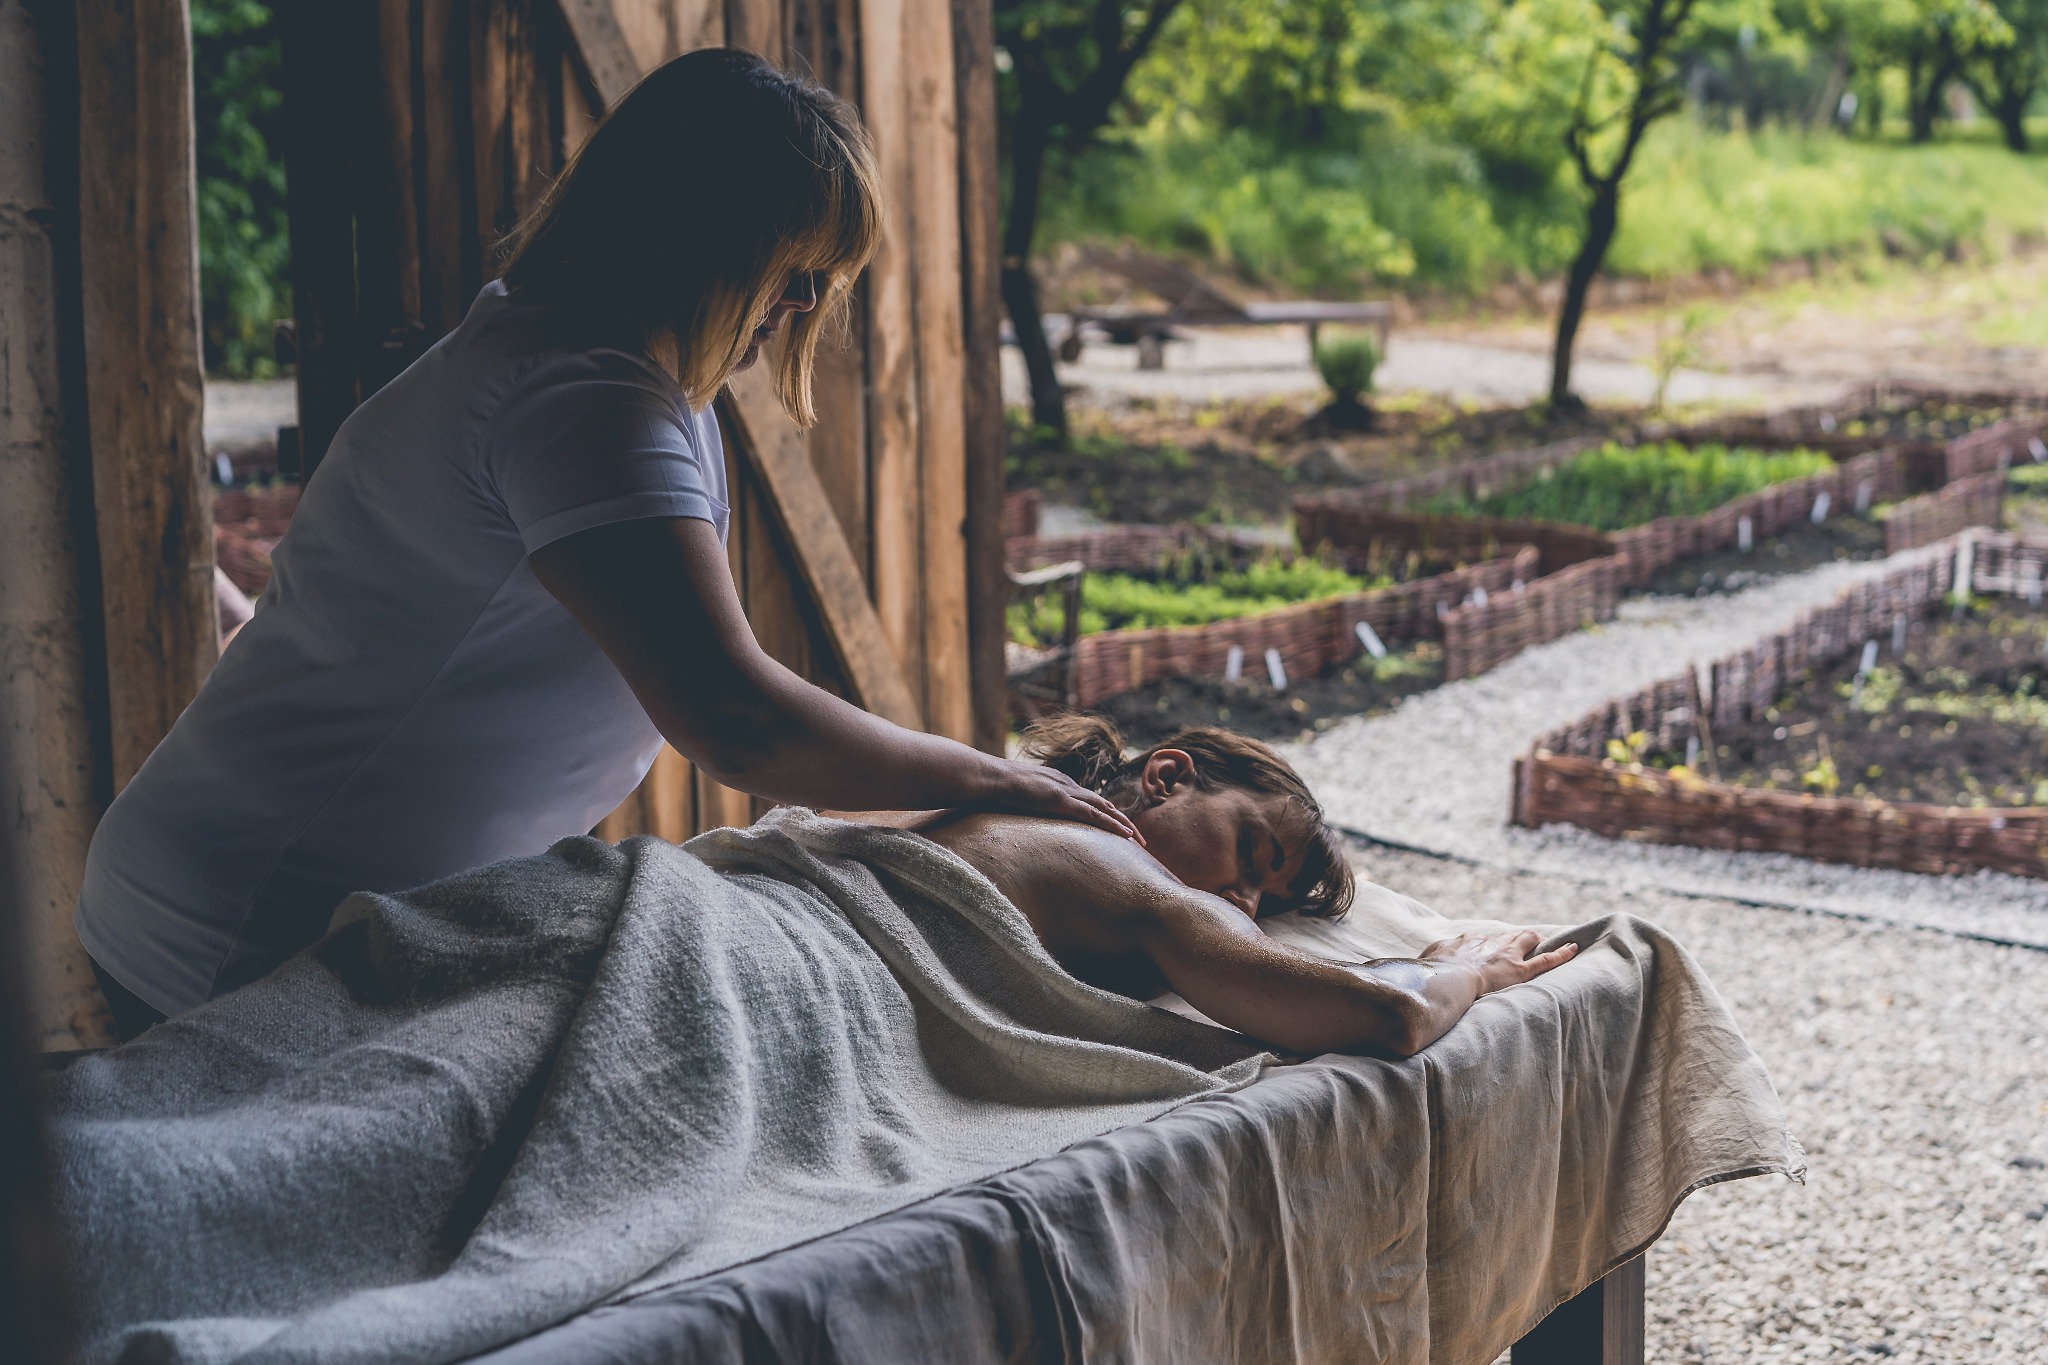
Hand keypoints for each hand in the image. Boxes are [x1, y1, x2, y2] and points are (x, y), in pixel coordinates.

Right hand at [974, 758, 1146, 844]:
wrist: (991, 778)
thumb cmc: (995, 787)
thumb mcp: (1014, 795)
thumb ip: (1022, 801)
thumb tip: (1014, 810)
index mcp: (1057, 782)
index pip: (1087, 799)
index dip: (1104, 812)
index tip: (1115, 825)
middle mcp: (1067, 784)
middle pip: (1103, 803)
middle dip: (1121, 820)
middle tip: (1136, 837)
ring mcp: (1066, 792)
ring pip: (1105, 809)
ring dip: (1124, 825)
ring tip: (1139, 840)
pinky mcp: (1063, 801)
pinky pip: (1095, 815)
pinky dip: (1113, 824)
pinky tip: (1126, 835)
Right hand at [1420, 930, 1576, 997]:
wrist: (1447, 979)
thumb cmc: (1431, 976)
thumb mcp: (1423, 964)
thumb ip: (1427, 963)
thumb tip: (1418, 967)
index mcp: (1465, 942)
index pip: (1480, 941)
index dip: (1486, 947)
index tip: (1487, 952)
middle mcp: (1488, 943)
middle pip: (1506, 935)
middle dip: (1514, 939)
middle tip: (1520, 945)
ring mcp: (1506, 955)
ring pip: (1527, 940)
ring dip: (1534, 942)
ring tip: (1542, 944)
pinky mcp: (1521, 969)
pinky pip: (1547, 959)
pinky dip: (1561, 954)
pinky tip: (1573, 948)